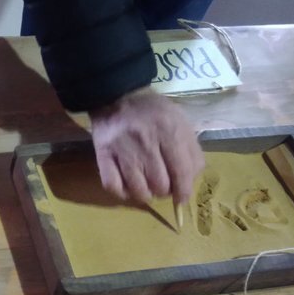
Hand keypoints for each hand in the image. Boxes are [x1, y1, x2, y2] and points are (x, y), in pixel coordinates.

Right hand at [89, 87, 204, 204]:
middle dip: (164, 191)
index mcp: (169, 130)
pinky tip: (128, 187)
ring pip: (138, 189)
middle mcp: (146, 140)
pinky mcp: (103, 154)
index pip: (181, 172)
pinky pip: (113, 186)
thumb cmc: (153, 112)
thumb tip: (190, 181)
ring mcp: (122, 148)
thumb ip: (191, 150)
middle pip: (160, 184)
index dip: (184, 191)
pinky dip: (122, 193)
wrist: (118, 95)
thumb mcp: (180, 122)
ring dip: (145, 194)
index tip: (181, 199)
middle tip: (162, 186)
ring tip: (146, 187)